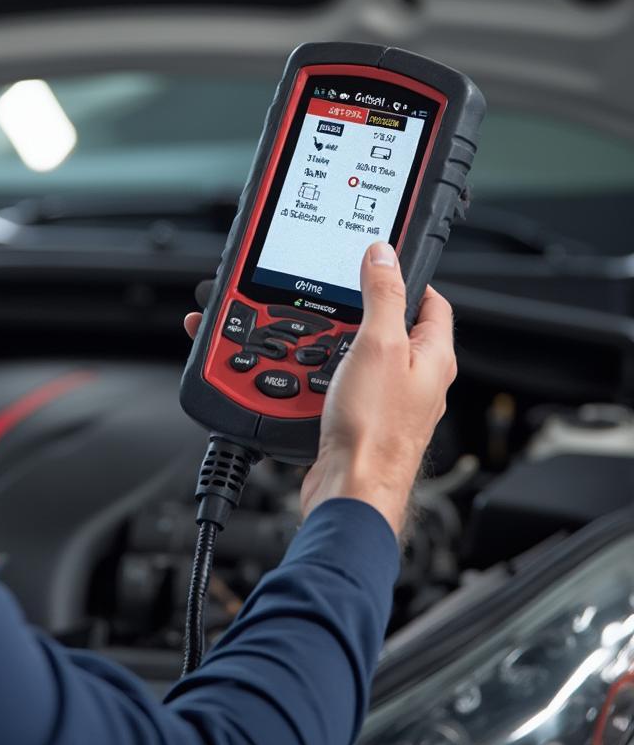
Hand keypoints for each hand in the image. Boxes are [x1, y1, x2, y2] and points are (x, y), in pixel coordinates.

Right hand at [300, 242, 454, 535]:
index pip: (430, 301)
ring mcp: (391, 400)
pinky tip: (310, 371)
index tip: (379, 262)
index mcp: (434, 357)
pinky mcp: (364, 418)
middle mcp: (418, 378)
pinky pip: (346, 381)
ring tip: (320, 334)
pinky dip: (326, 370)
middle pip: (393, 326)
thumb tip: (383, 255)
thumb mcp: (379, 346)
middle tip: (338, 296)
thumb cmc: (374, 430)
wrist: (350, 489)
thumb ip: (383, 296)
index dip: (405, 276)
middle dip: (362, 309)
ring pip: (365, 354)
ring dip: (339, 341)